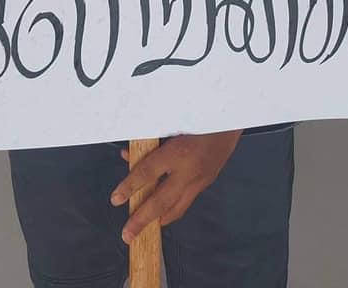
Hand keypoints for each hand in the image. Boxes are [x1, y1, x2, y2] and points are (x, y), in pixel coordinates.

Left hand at [110, 129, 242, 242]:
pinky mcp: (208, 180)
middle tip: (127, 233)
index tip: (116, 199)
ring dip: (158, 219)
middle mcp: (190, 169)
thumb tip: (129, 156)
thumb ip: (150, 143)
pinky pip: (187, 200)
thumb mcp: (171, 124)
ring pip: (177, 207)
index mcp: (178, 151)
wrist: (231, 117)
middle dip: (142, 219)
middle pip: (161, 201)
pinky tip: (164, 212)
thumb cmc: (199, 115)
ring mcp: (201, 178)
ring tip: (144, 229)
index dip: (129, 187)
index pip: (147, 173)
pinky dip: (173, 209)